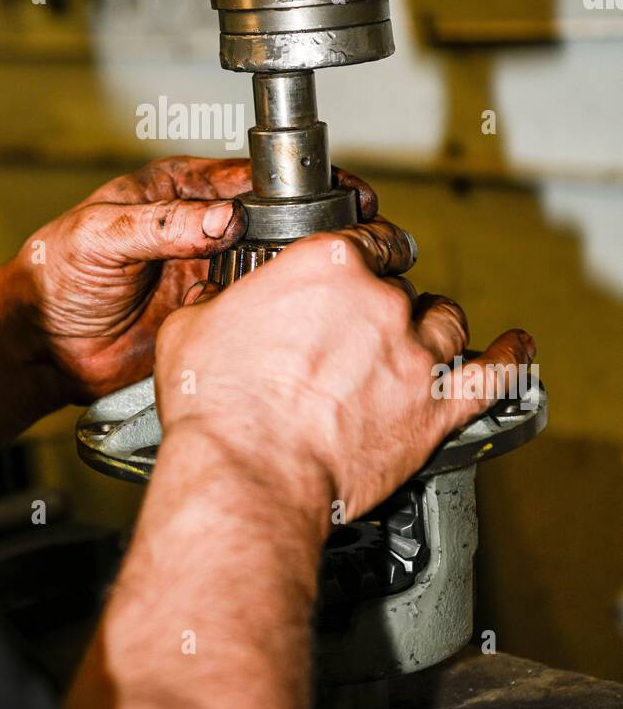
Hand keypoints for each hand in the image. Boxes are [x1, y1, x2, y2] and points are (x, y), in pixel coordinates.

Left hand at [13, 155, 377, 398]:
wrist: (42, 344)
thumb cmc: (56, 273)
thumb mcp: (102, 235)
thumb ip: (162, 224)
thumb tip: (221, 218)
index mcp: (179, 191)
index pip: (248, 178)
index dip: (294, 183)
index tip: (335, 191)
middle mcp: (202, 228)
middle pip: (275, 219)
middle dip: (316, 223)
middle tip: (359, 232)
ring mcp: (211, 272)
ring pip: (274, 263)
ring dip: (304, 267)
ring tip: (343, 272)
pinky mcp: (213, 315)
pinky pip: (258, 308)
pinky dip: (283, 309)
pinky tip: (308, 313)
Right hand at [154, 219, 535, 525]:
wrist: (250, 471)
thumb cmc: (218, 404)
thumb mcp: (192, 328)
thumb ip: (219, 304)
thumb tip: (215, 303)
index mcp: (325, 264)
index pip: (364, 237)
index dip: (363, 249)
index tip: (360, 259)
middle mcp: (378, 300)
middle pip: (400, 285)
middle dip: (383, 303)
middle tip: (360, 327)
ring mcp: (412, 354)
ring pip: (444, 321)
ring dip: (434, 325)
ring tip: (425, 334)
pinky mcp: (433, 409)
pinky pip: (491, 377)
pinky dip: (509, 359)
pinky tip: (515, 349)